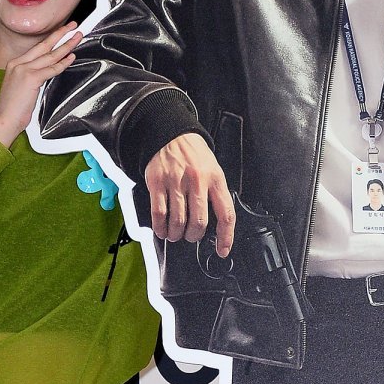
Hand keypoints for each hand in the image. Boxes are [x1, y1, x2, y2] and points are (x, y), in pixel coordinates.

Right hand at [0, 26, 82, 146]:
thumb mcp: (20, 88)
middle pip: (44, 45)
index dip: (51, 39)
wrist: (4, 120)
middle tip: (73, 25)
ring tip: (78, 37)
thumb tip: (46, 72)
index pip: (37, 48)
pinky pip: (51, 69)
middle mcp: (18, 63)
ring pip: (50, 55)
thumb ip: (31, 77)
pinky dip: (63, 63)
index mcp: (14, 64)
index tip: (62, 32)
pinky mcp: (31, 78)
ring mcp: (24, 69)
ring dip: (66, 45)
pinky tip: (71, 57)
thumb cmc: (12, 109)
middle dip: (61, 34)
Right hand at [144, 132, 234, 255]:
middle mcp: (197, 181)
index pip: (226, 214)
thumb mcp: (213, 169)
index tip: (222, 249)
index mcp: (215, 179)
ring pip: (178, 221)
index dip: (225, 237)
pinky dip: (160, 227)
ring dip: (176, 234)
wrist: (171, 133)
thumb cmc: (193, 155)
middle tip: (190, 236)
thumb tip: (216, 224)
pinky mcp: (157, 183)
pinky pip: (159, 213)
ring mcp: (176, 182)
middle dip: (194, 236)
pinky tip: (162, 230)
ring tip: (176, 234)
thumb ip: (214, 194)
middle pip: (199, 222)